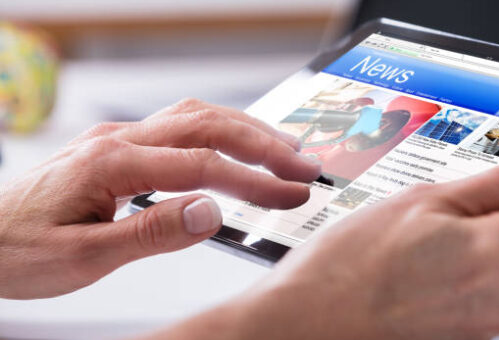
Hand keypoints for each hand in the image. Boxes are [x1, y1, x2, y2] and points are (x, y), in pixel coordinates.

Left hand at [0, 98, 320, 298]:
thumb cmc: (20, 248)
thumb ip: (150, 232)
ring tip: (283, 150)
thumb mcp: (84, 256)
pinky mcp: (120, 147)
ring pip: (195, 117)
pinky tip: (235, 144)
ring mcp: (119, 139)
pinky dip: (219, 132)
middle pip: (206, 125)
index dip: (252, 180)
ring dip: (245, 130)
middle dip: (262, 144)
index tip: (289, 195)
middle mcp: (119, 140)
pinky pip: (179, 126)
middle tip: (304, 164)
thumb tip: (210, 212)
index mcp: (110, 164)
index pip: (200, 164)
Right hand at [156, 139, 498, 339]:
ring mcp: (478, 323)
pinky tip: (407, 270)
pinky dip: (447, 275)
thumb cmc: (352, 263)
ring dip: (462, 248)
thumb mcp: (423, 201)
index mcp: (496, 253)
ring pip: (489, 266)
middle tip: (428, 214)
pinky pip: (468, 292)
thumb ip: (498, 183)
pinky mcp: (459, 335)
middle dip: (483, 219)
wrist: (311, 319)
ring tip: (410, 246)